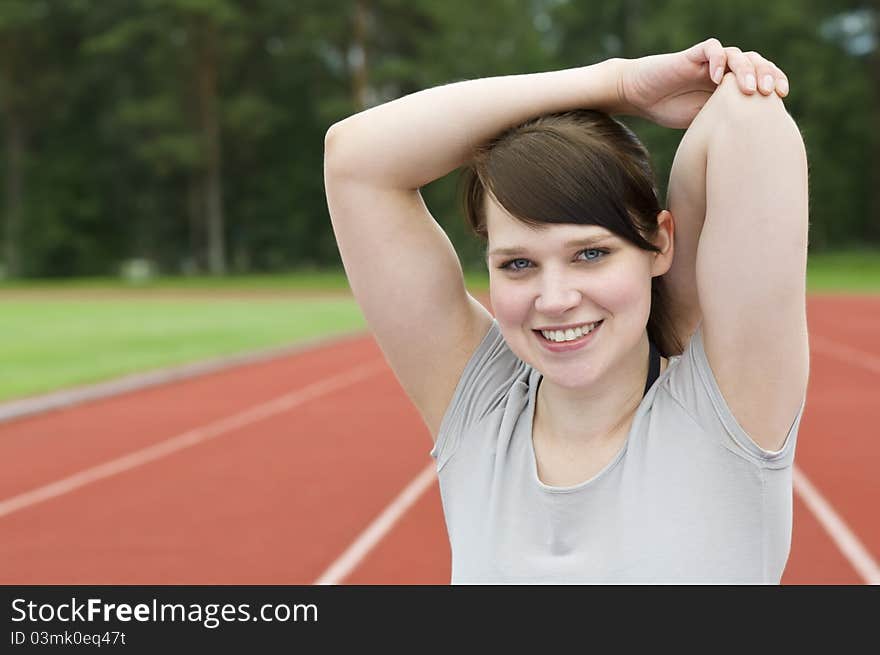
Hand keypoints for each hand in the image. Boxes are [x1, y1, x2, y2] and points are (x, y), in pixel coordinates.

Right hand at [616, 38, 789, 128]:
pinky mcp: (692, 55)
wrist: (639, 97)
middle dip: (767, 74)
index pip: (762, 76)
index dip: (775, 82)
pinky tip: (718, 78)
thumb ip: (725, 121)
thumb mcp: (703, 122)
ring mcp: (709, 61)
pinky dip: (718, 60)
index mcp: (731, 85)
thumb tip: (752, 142)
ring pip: (737, 54)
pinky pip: (711, 49)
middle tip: (770, 92)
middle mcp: (723, 70)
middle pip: (756, 62)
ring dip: (746, 69)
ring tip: (747, 88)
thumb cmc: (668, 110)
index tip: (782, 99)